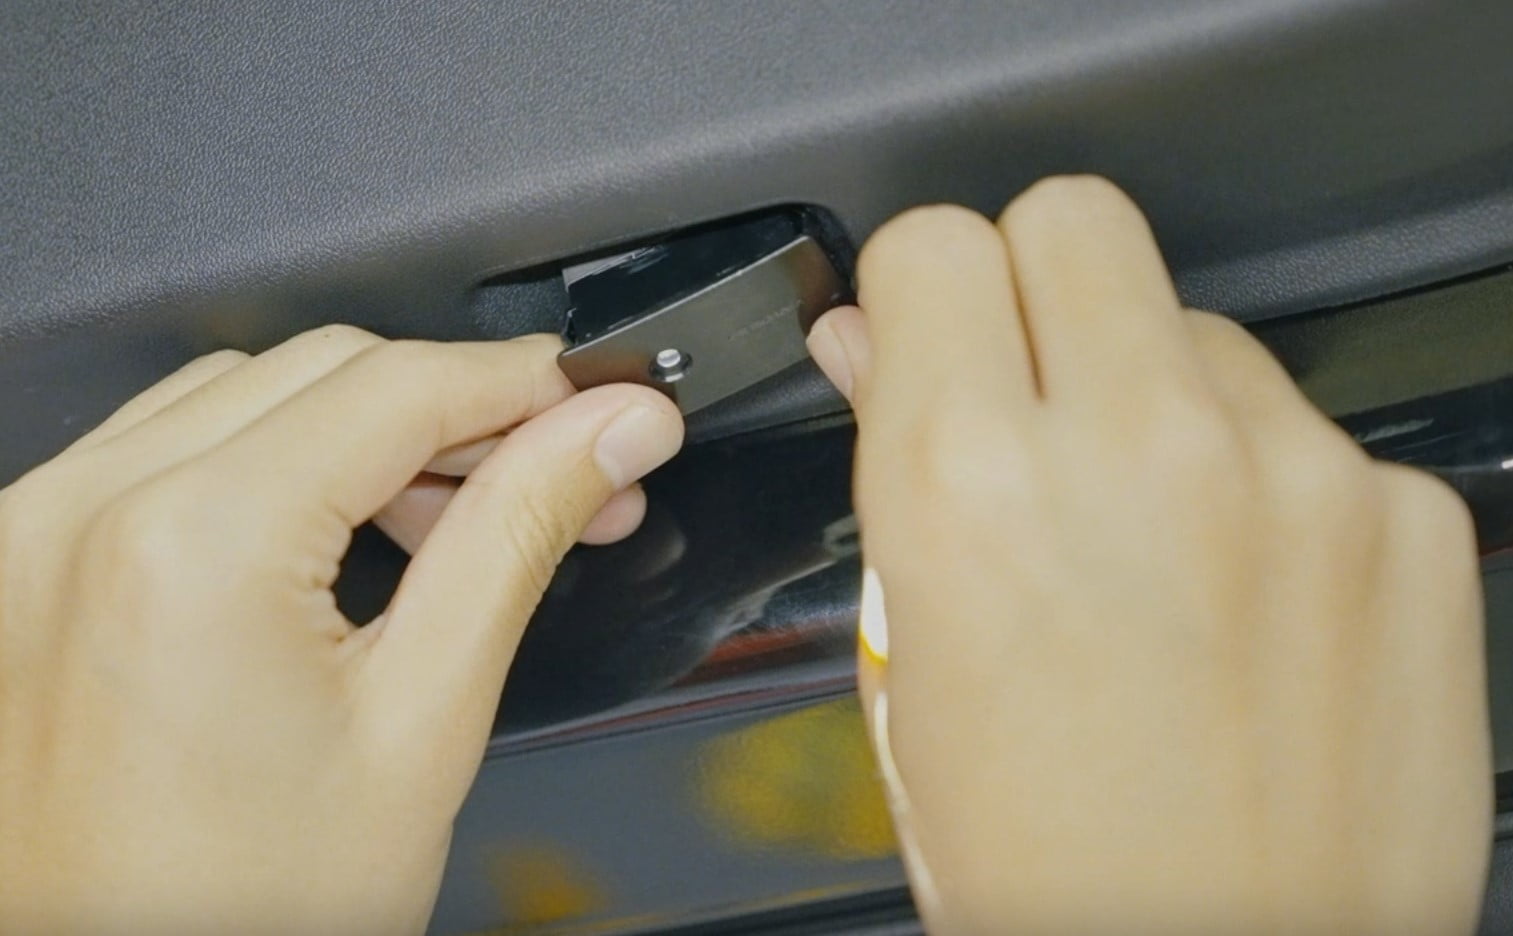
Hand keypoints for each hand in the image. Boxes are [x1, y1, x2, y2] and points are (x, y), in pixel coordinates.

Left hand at [0, 330, 683, 934]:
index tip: (599, 406)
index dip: (527, 383)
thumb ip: (519, 538)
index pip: (401, 383)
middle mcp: (88, 515)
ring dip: (369, 428)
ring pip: (247, 391)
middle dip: (461, 410)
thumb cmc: (242, 909)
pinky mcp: (24, 560)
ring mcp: (38, 534)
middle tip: (558, 473)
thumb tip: (605, 437)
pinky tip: (342, 521)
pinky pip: (169, 444)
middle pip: (327, 368)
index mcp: (194, 545)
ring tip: (457, 515)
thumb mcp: (425, 720)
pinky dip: (274, 456)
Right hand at [806, 177, 1490, 934]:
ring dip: (1155, 393)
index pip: (932, 244)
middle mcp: (1136, 452)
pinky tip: (1244, 589)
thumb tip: (878, 347)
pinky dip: (1262, 478)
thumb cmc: (1051, 870)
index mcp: (968, 493)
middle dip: (1034, 287)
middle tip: (1034, 395)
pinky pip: (1302, 422)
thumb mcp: (910, 669)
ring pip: (1195, 320)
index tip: (935, 333)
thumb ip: (892, 470)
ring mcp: (1290, 474)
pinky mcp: (1403, 515)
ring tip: (1148, 535)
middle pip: (1073, 218)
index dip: (923, 291)